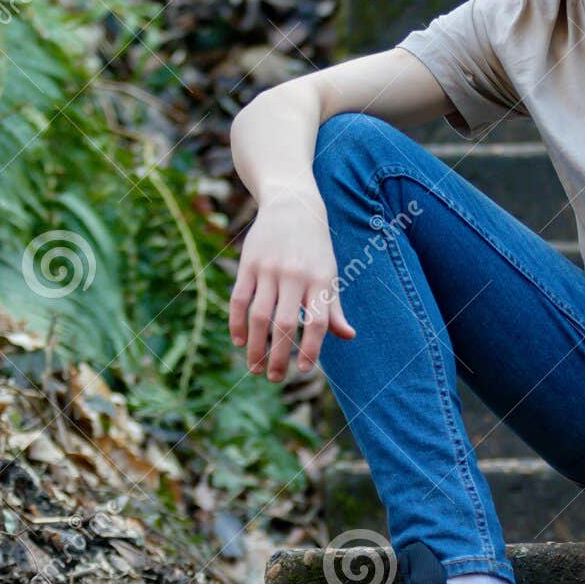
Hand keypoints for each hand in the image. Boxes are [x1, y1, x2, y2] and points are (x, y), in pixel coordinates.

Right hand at [228, 192, 355, 381]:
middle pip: (285, 324)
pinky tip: (239, 341)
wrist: (292, 205)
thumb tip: (348, 336)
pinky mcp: (248, 264)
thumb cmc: (315, 249)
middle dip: (279, 356)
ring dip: (255, 346)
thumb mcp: (330, 274)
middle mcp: (295, 275)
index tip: (302, 370)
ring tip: (255, 368)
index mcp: (320, 280)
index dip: (311, 348)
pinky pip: (239, 298)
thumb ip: (334, 308)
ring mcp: (269, 269)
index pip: (317, 322)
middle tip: (274, 379)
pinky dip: (236, 323)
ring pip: (259, 315)